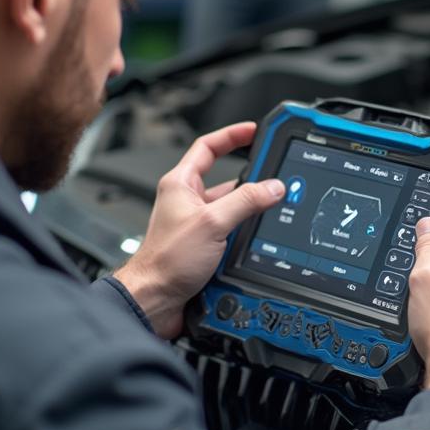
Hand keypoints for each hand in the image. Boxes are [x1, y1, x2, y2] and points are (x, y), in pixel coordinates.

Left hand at [114, 122, 284, 338]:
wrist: (155, 299)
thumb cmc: (165, 261)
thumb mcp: (212, 223)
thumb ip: (244, 202)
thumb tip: (272, 187)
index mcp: (181, 184)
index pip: (208, 147)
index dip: (232, 135)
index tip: (254, 130)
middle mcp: (188, 201)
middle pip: (226, 180)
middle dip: (250, 180)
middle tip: (274, 177)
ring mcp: (197, 224)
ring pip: (232, 209)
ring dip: (249, 213)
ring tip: (266, 214)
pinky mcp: (205, 246)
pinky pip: (232, 232)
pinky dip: (245, 236)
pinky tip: (256, 242)